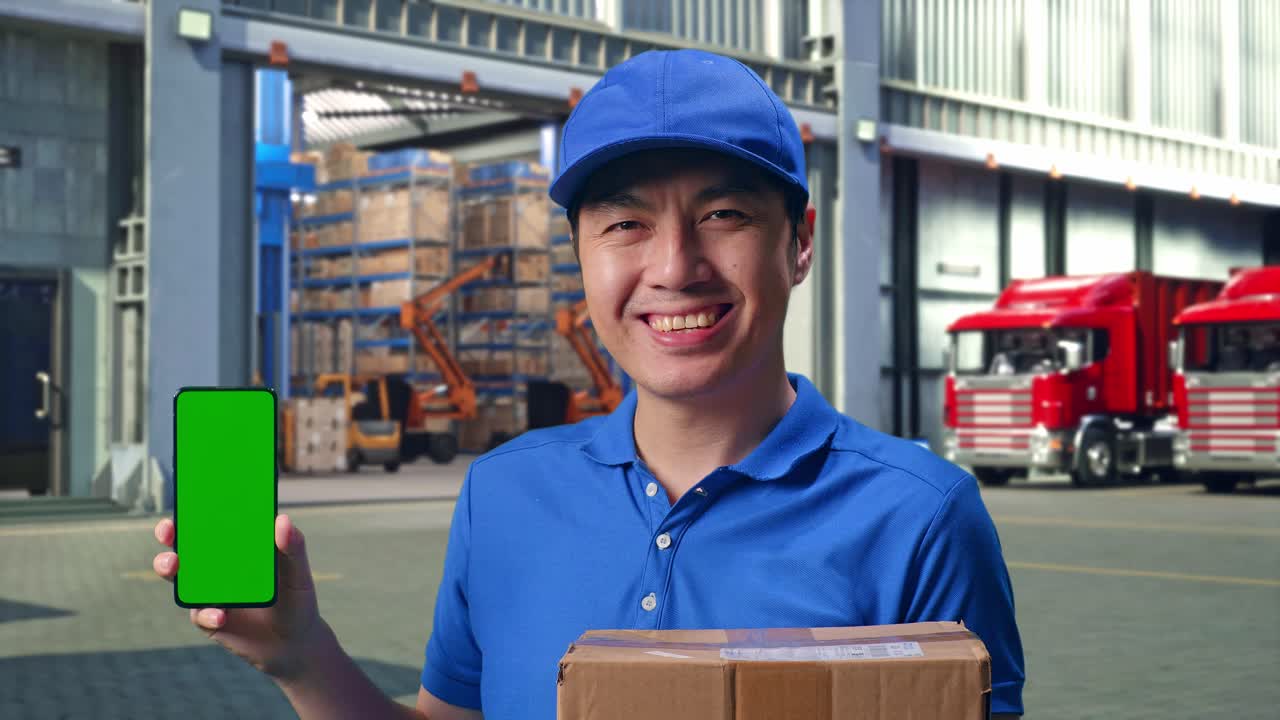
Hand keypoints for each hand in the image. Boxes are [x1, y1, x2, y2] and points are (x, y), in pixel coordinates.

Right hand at [152, 514, 331, 679]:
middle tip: (169, 530)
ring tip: (173, 564)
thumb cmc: (296, 600)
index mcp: (238, 549)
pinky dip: (207, 612)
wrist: (293, 643)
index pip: (213, 524)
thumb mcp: (298, 573)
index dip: (197, 510)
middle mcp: (217, 567)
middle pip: (185, 545)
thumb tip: (282, 519)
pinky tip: (221, 614)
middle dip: (170, 534)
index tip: (188, 497)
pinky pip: (199, 612)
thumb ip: (293, 547)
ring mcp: (209, 592)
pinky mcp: (208, 618)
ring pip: (179, 576)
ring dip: (169, 567)